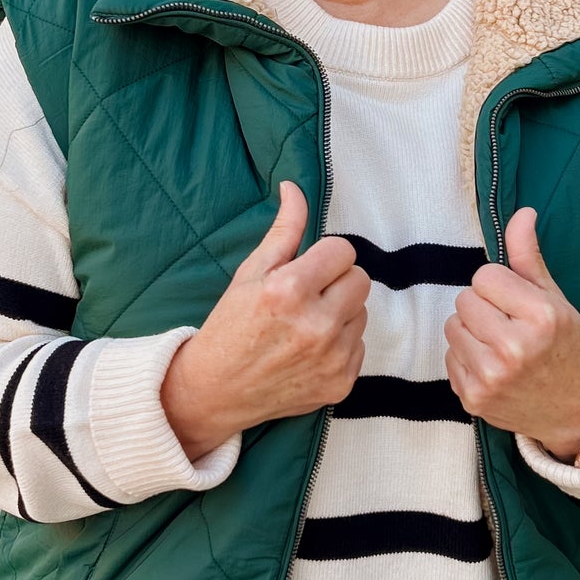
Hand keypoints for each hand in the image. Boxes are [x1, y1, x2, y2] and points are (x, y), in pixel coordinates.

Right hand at [160, 182, 370, 459]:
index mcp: (290, 290)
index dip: (324, 257)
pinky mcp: (341, 383)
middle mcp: (317, 325)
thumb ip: (283, 231)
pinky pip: (360, 346)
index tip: (306, 269)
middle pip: (361, 280)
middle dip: (337, 282)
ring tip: (305, 325)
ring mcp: (332, 358)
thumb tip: (295, 188)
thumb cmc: (230, 327)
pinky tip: (309, 351)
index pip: (343, 251)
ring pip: (363, 313)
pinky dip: (341, 344)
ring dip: (341, 313)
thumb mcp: (250, 273)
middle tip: (308, 296)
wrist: (216, 391)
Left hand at [444, 207, 579, 461]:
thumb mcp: (555, 299)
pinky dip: (466, 358)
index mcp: (540, 317)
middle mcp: (515, 349)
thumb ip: (529, 257)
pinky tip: (492, 366)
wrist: (576, 410)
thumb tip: (522, 213)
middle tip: (508, 324)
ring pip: (452, 326)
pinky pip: (449, 356)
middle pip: (464, 300)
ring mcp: (491, 377)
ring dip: (471, 331)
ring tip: (499, 344)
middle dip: (483, 307)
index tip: (517, 303)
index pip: (485, 276)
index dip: (499, 286)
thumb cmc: (564, 346)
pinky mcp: (473, 398)